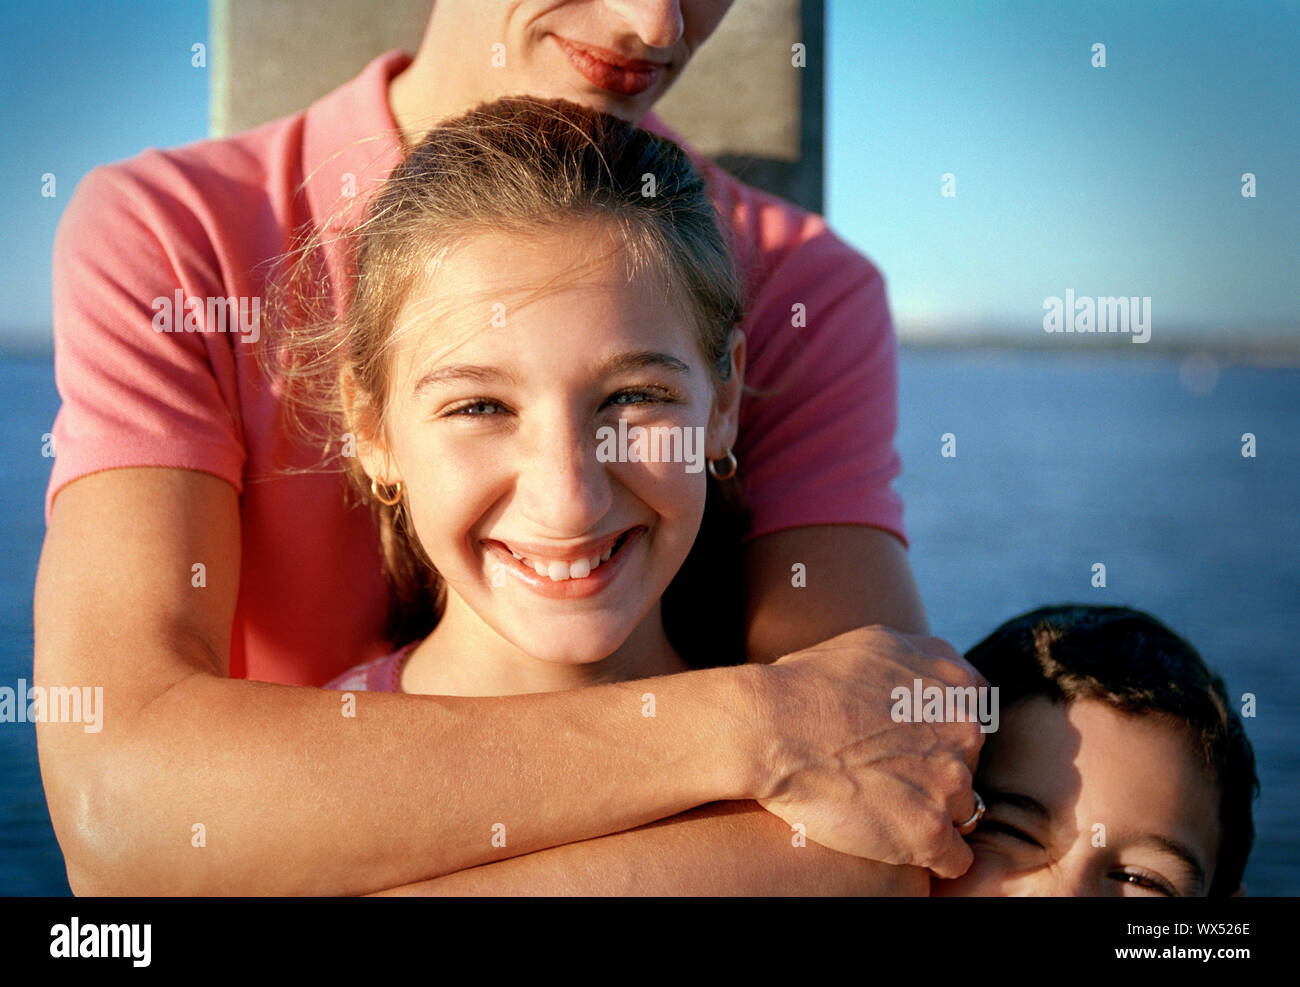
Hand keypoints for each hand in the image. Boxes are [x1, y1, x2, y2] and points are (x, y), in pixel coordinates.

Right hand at [752, 625, 986, 877]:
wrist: (769, 727)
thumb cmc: (805, 685)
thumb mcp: (876, 643)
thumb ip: (922, 659)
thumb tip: (940, 669)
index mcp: (954, 685)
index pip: (971, 722)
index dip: (935, 737)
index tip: (903, 745)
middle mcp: (963, 729)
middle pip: (966, 767)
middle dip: (933, 774)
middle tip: (883, 777)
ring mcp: (949, 780)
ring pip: (959, 811)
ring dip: (928, 814)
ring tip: (879, 809)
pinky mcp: (930, 829)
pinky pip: (954, 859)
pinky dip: (930, 857)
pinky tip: (894, 843)